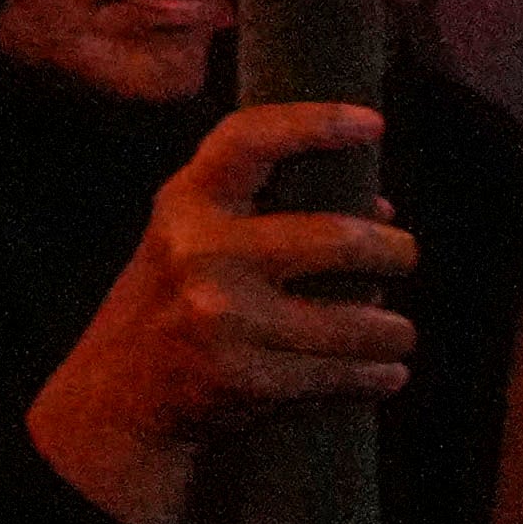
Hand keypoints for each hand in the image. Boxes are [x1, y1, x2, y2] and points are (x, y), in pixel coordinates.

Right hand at [29, 102, 412, 523]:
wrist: (117, 400)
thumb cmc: (170, 305)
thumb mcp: (192, 240)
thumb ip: (265, 212)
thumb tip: (377, 206)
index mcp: (186, 205)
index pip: (251, 140)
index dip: (316, 122)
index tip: (373, 123)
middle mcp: (202, 254)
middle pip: (337, 237)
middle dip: (393, 250)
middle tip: (405, 255)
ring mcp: (225, 319)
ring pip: (358, 320)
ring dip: (394, 330)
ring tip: (397, 333)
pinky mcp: (248, 379)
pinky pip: (346, 373)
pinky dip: (378, 374)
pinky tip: (385, 371)